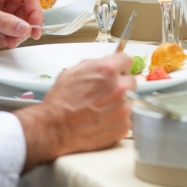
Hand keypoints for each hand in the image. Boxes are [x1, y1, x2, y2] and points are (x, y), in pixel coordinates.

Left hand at [0, 0, 42, 47]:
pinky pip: (5, 24)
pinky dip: (4, 34)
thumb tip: (26, 30)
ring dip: (12, 34)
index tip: (37, 30)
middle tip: (18, 41)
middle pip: (23, 9)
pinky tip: (1, 39)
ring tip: (6, 42)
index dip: (36, 13)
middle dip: (22, 27)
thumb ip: (6, 21)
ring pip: (14, 19)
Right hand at [16, 53, 135, 169]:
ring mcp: (123, 108)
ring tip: (101, 110)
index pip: (127, 60)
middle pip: (131, 81)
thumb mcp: (74, 71)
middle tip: (106, 94)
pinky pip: (126, 119)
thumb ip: (95, 64)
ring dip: (119, 104)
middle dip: (120, 86)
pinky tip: (102, 121)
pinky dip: (117, 120)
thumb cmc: (60, 101)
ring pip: (129, 101)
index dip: (120, 67)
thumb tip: (106, 63)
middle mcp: (119, 87)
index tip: (118, 72)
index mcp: (108, 69)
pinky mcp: (123, 126)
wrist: (54, 129)